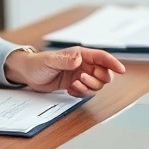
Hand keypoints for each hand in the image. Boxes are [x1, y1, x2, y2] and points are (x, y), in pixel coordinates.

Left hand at [4, 46, 125, 97]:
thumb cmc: (37, 63)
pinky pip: (86, 92)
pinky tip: (70, 90)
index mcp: (80, 55)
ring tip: (74, 85)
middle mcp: (82, 65)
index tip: (121, 70)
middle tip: (83, 79)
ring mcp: (79, 75)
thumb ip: (65, 60)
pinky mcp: (74, 84)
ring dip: (88, 87)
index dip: (113, 63)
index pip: (102, 57)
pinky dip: (81, 93)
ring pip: (96, 84)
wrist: (27, 73)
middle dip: (98, 79)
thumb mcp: (50, 61)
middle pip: (103, 73)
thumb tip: (79, 59)